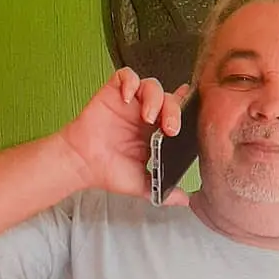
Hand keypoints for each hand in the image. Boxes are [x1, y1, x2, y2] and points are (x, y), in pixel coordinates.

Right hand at [59, 68, 190, 203]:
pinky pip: (126, 76)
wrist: (84, 165)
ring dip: (155, 97)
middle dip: (174, 111)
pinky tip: (128, 97)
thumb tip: (186, 202)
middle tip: (169, 129)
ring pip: (152, 85)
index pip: (176, 114)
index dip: (187, 109)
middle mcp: (145, 115)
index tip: (195, 111)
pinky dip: (130, 82)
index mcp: (156, 132)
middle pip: (169, 99)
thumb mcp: (143, 184)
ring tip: (148, 116)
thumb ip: (165, 191)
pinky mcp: (113, 93)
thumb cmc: (109, 171)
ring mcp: (130, 103)